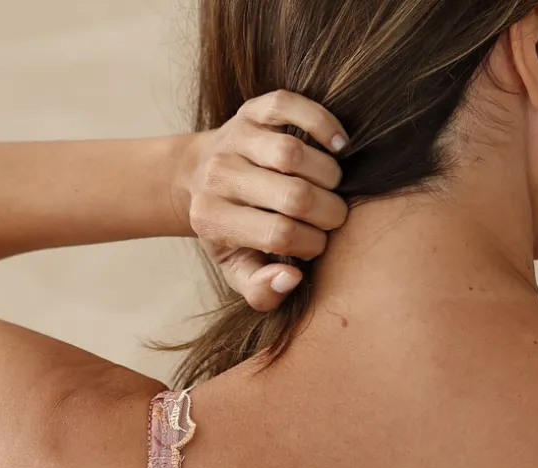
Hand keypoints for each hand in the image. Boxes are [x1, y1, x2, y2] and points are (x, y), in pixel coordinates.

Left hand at [178, 91, 349, 311]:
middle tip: (332, 219)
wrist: (199, 178)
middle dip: (328, 213)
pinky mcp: (252, 109)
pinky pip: (291, 107)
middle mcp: (218, 175)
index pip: (279, 235)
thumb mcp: (238, 271)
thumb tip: (292, 278)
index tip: (315, 246)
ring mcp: (235, 137)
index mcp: (212, 219)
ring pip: (295, 154)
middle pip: (294, 196)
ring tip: (331, 189)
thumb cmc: (231, 233)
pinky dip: (323, 124)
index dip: (311, 244)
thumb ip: (261, 290)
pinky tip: (338, 147)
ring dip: (330, 175)